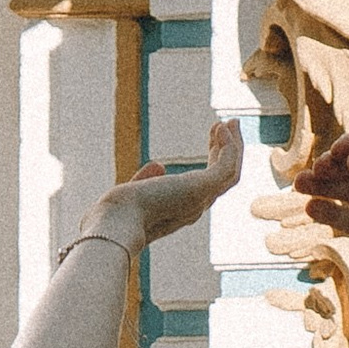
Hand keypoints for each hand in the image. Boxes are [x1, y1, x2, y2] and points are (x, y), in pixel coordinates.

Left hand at [87, 120, 243, 257]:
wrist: (114, 225)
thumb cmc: (114, 215)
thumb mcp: (133, 192)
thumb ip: (146, 180)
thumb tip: (158, 166)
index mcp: (180, 210)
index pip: (207, 186)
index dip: (214, 159)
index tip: (213, 136)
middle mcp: (194, 208)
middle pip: (225, 180)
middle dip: (229, 151)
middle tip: (227, 125)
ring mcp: (200, 200)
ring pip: (231, 173)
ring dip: (234, 146)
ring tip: (231, 122)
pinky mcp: (201, 189)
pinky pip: (226, 166)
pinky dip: (229, 146)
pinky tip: (219, 127)